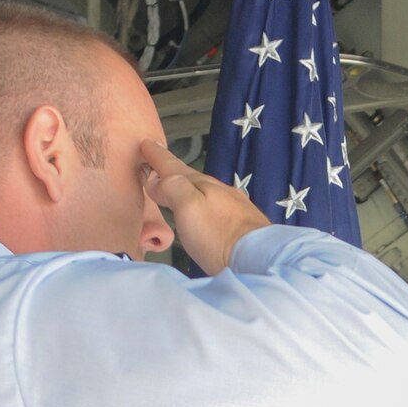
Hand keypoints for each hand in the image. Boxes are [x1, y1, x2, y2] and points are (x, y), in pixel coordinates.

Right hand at [141, 141, 269, 274]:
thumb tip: (157, 180)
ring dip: (189, 189)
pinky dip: (205, 206)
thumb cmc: (221, 237)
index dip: (157, 156)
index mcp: (204, 184)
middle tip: (158, 167)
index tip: (146, 144)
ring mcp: (236, 209)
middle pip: (191, 178)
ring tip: (178, 191)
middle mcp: (221, 192)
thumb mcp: (188, 207)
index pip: (174, 165)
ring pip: (206, 193)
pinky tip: (206, 215)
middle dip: (173, 172)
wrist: (262, 262)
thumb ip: (172, 188)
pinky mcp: (246, 227)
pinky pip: (219, 208)